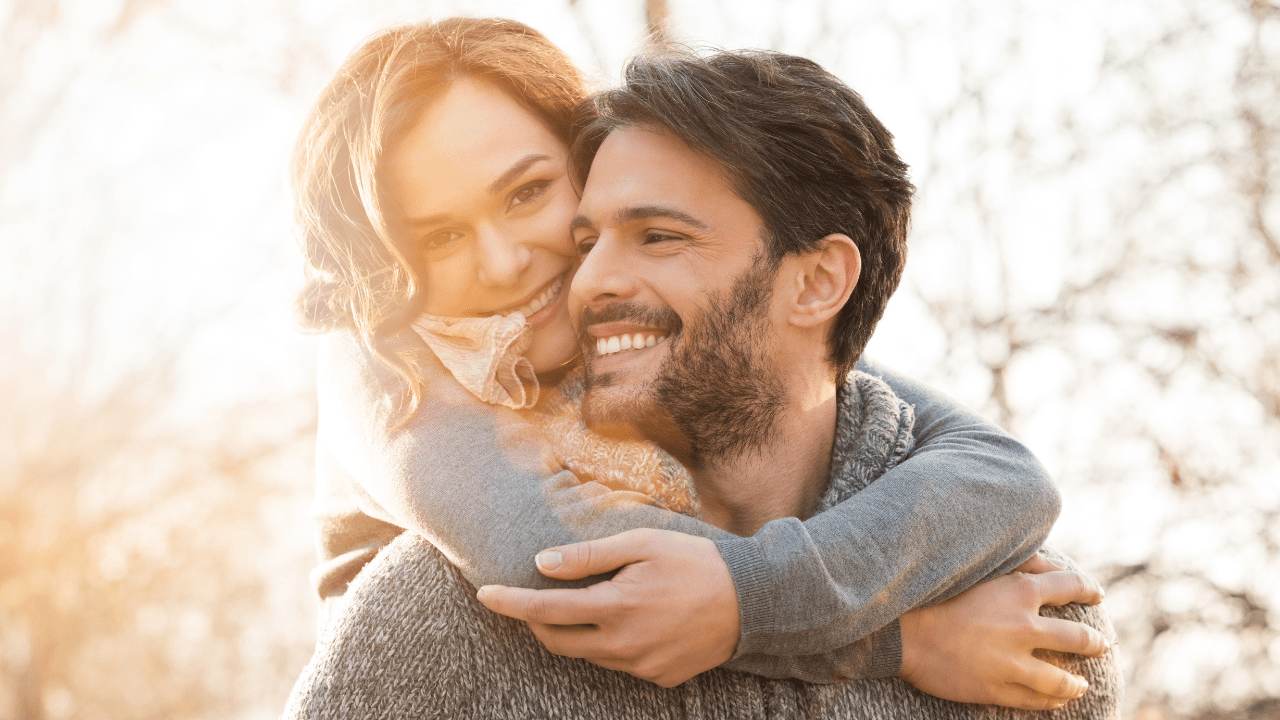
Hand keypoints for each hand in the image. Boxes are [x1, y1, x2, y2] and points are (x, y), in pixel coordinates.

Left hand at [475, 528, 739, 686]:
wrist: (753, 601)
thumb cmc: (695, 562)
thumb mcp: (642, 543)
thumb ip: (589, 556)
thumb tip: (542, 563)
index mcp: (615, 608)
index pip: (545, 610)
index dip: (510, 603)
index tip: (485, 595)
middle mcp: (622, 646)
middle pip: (557, 641)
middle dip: (534, 620)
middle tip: (528, 597)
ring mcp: (641, 667)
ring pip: (588, 654)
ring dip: (575, 631)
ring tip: (588, 601)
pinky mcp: (658, 679)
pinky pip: (618, 663)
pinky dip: (609, 643)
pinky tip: (631, 620)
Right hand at [898, 553, 1110, 709]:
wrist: (903, 632)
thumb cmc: (938, 595)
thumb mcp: (981, 569)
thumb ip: (1021, 564)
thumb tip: (1053, 567)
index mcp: (1020, 592)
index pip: (1070, 587)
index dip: (1089, 590)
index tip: (1096, 595)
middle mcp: (1024, 627)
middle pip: (1078, 638)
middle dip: (1095, 643)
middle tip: (1100, 645)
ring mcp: (1011, 662)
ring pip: (1062, 680)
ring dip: (1076, 683)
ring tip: (1081, 684)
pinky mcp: (997, 688)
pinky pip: (1035, 701)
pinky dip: (1051, 702)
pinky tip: (1055, 701)